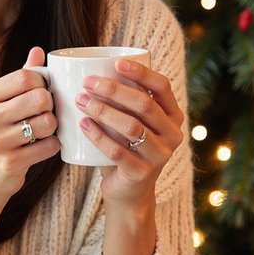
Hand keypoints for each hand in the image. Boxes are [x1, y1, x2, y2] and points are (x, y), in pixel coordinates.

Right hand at [0, 47, 58, 254]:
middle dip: (50, 105)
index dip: (42, 83)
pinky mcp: (10, 163)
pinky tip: (43, 147)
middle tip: (45, 113)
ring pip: (47, 122)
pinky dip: (52, 146)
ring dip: (53, 127)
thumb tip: (37, 51)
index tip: (42, 93)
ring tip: (45, 131)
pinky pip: (48, 147)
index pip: (25, 76)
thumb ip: (19, 79)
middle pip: (39, 97)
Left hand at [74, 58, 183, 208]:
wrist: (128, 193)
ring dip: (103, 110)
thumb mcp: (132, 123)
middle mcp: (172, 135)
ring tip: (80, 100)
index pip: (162, 86)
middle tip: (87, 82)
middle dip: (113, 90)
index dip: (141, 72)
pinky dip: (97, 136)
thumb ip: (124, 102)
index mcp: (173, 116)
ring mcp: (160, 156)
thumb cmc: (125, 148)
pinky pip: (117, 151)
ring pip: (131, 127)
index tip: (116, 62)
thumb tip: (92, 68)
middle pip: (144, 104)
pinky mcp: (142, 173)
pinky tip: (83, 124)